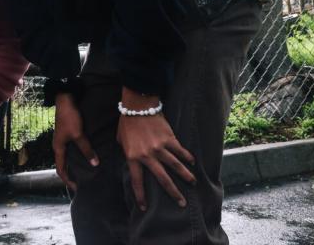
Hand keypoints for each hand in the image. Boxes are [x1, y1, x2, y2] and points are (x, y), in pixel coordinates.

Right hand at [53, 93, 98, 191]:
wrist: (65, 98)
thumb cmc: (69, 117)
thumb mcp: (78, 134)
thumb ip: (86, 149)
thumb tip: (95, 164)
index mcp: (58, 148)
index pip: (60, 170)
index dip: (68, 181)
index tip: (77, 189)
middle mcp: (58, 145)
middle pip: (63, 164)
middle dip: (71, 175)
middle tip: (83, 183)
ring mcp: (63, 139)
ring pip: (68, 157)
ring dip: (75, 165)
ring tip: (86, 171)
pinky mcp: (68, 133)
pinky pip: (72, 149)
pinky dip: (78, 155)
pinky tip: (87, 155)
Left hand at [116, 88, 194, 211]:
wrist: (137, 106)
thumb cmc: (126, 123)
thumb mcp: (121, 141)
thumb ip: (127, 152)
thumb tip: (131, 161)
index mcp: (133, 157)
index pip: (137, 181)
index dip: (140, 196)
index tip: (144, 208)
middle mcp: (147, 155)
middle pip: (162, 178)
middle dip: (173, 192)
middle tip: (182, 203)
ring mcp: (159, 147)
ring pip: (175, 166)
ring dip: (186, 176)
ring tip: (193, 183)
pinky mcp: (169, 139)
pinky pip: (180, 151)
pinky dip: (187, 157)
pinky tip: (192, 162)